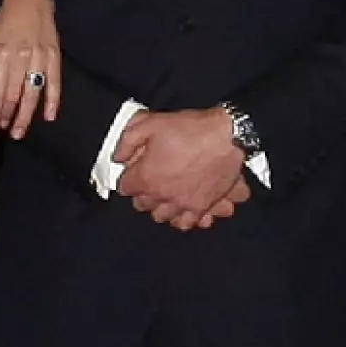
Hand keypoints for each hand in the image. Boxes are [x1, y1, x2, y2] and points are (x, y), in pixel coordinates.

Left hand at [0, 0, 60, 138]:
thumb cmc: (5, 21)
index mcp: (1, 52)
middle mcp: (20, 56)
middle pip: (14, 94)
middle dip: (9, 116)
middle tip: (7, 133)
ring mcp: (40, 56)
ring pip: (33, 92)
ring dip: (27, 115)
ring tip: (20, 131)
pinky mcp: (54, 55)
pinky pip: (55, 82)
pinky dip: (53, 100)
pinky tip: (49, 116)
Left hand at [115, 107, 247, 226]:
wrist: (227, 136)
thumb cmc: (190, 128)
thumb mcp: (151, 123)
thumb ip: (128, 141)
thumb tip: (117, 157)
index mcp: (146, 177)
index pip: (125, 188)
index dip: (127, 178)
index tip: (131, 172)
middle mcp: (163, 195)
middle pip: (142, 205)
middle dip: (141, 194)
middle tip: (147, 182)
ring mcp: (184, 204)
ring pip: (163, 217)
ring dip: (160, 207)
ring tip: (163, 196)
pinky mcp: (203, 207)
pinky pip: (188, 223)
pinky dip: (182, 219)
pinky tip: (182, 209)